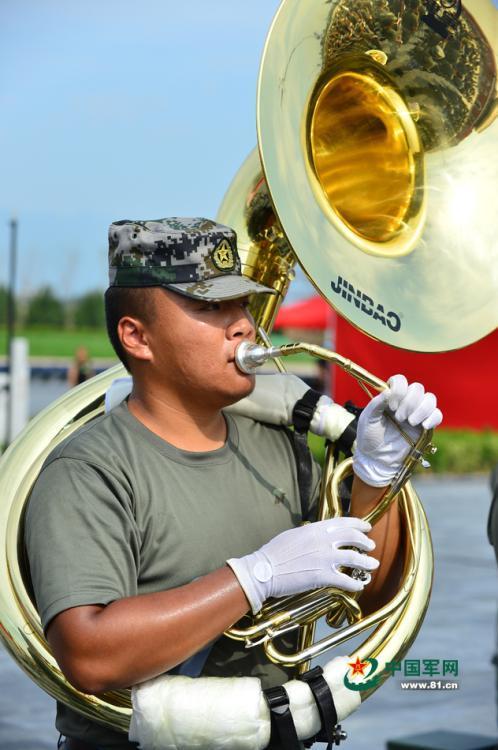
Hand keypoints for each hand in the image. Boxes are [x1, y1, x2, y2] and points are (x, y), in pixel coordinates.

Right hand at [227, 517, 378, 613]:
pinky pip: (346, 580)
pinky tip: (359, 585)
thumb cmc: (274, 554)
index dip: (358, 525)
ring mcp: (324, 558)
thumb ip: (309, 534)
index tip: (366, 527)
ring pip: (355, 559)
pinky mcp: (322, 577)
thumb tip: (317, 534)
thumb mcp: (293, 535)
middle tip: (371, 546)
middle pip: (353, 538)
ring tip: (372, 565)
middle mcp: (323, 541)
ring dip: (366, 563)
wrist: (264, 570)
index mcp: (315, 529)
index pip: (343, 523)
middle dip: (365, 542)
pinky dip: (355, 584)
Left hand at [353, 374, 442, 487]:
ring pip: (430, 399)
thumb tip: (389, 391)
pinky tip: (422, 426)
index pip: (400, 380)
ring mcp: (417, 413)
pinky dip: (432, 418)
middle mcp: (405, 402)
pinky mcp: (425, 426)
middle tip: (399, 417)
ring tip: (409, 422)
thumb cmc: (369, 436)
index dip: (399, 389)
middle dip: (409, 402)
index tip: (391, 406)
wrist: (377, 458)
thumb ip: (376, 403)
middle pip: (417, 388)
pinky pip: (437, 415)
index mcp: (390, 396)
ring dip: (421, 409)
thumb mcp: (368, 419)